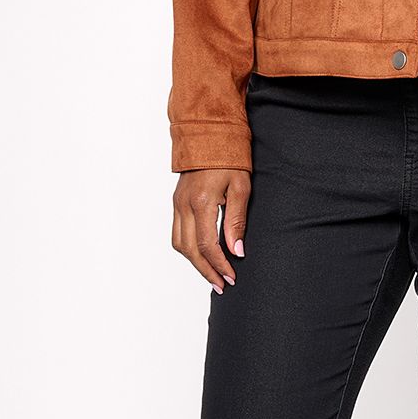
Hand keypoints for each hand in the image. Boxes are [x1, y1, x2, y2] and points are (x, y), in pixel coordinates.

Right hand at [172, 167, 249, 291]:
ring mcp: (177, 203)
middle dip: (206, 270)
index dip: (219, 265)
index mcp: (201, 202)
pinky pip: (177, 232)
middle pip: (189, 250)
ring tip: (212, 274)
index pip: (207, 245)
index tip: (231, 277)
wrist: (210, 133)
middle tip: (221, 285)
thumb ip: (237, 221)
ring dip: (194, 262)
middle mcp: (184, 205)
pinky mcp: (177, 201)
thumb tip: (236, 251)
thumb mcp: (241, 187)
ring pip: (179, 243)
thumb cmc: (230, 157)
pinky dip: (188, 248)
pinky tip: (202, 255)